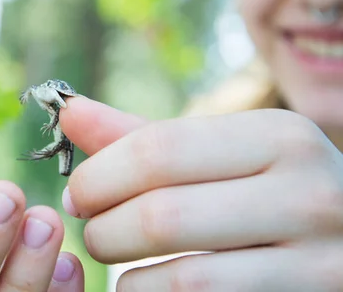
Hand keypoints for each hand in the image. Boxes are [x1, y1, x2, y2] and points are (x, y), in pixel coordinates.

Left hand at [59, 97, 342, 290]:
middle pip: (163, 215)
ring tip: (116, 258)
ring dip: (126, 274)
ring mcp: (318, 260)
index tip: (76, 195)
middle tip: (92, 230)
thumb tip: (70, 112)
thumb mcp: (219, 153)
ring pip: (184, 278)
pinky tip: (150, 283)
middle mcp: (307, 193)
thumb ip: (142, 136)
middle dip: (104, 229)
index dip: (99, 177)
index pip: (158, 151)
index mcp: (278, 136)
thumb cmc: (264, 187)